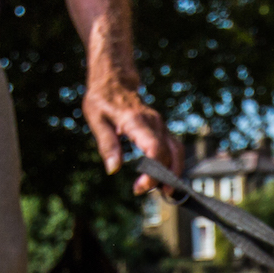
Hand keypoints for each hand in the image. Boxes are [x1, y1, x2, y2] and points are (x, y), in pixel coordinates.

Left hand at [81, 69, 181, 195]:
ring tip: (164, 191)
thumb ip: (107, 145)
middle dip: (163, 177)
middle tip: (147, 192)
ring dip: (174, 172)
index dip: (152, 173)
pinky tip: (165, 177)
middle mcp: (154, 123)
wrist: (114, 80)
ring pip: (177, 151)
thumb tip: (113, 170)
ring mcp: (160, 125)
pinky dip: (173, 164)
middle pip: (170, 154)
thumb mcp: (96, 120)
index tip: (139, 187)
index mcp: (136, 121)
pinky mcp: (162, 128)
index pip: (155, 150)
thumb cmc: (102, 100)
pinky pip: (174, 148)